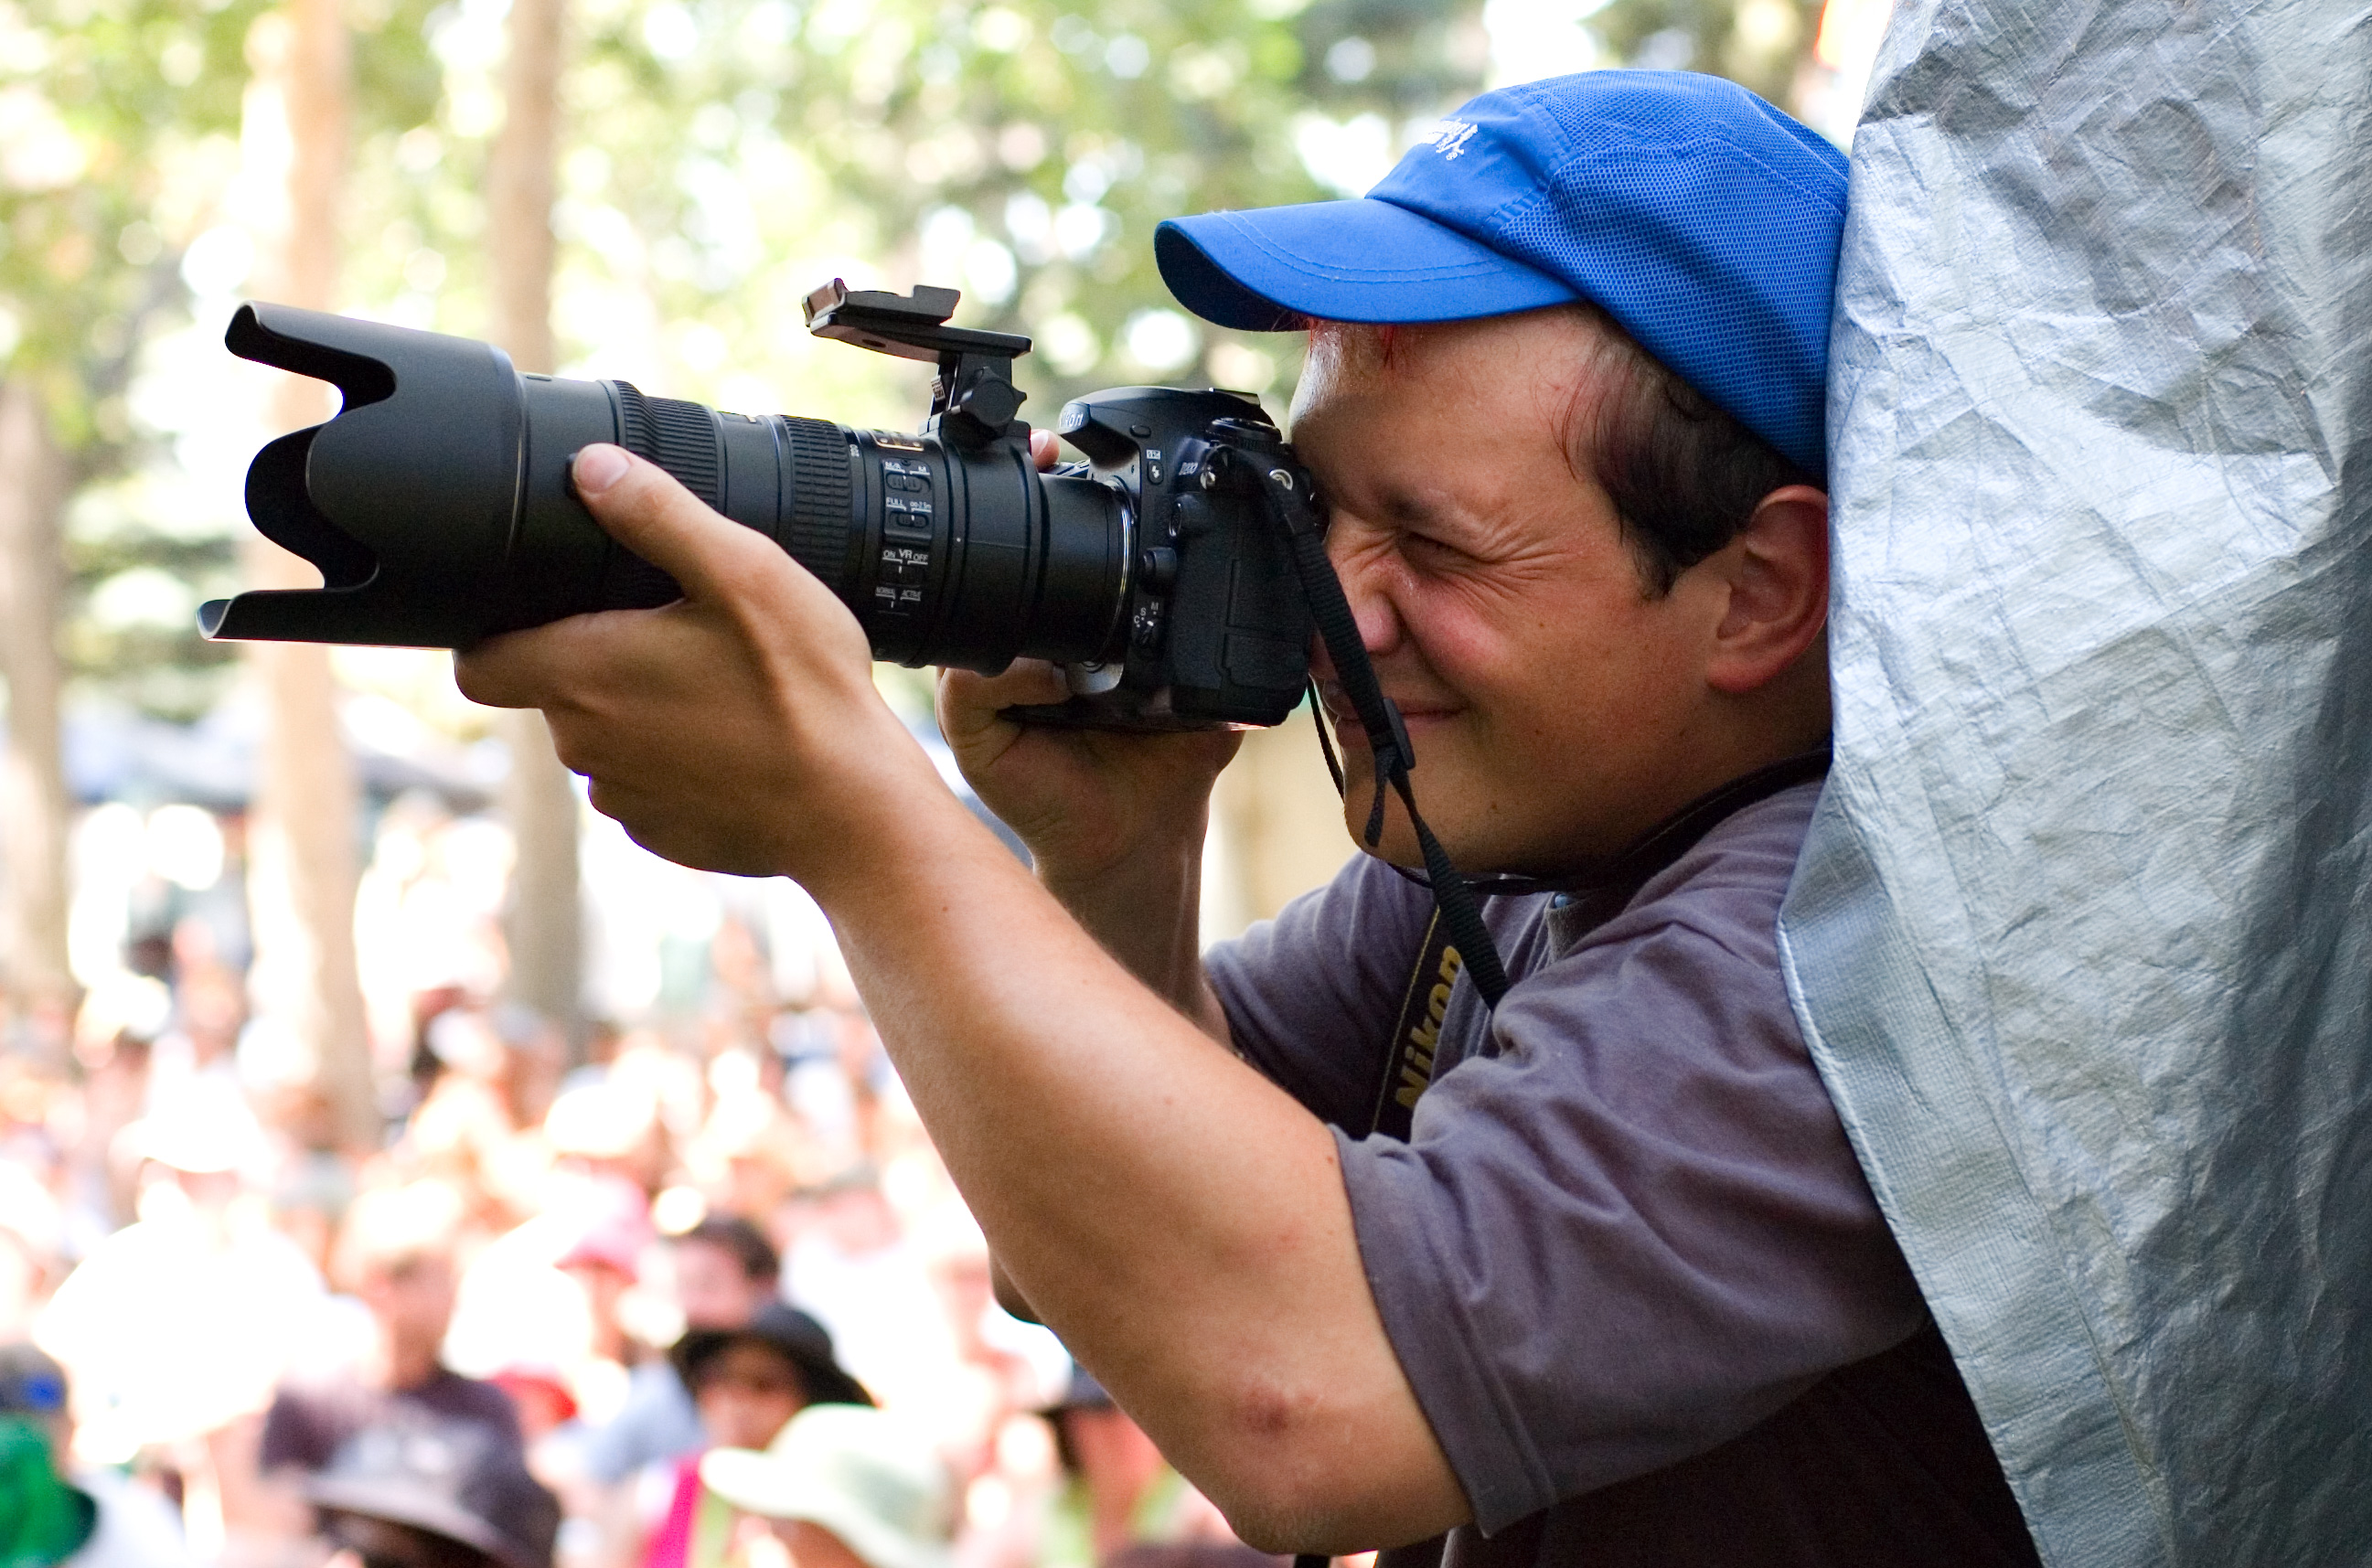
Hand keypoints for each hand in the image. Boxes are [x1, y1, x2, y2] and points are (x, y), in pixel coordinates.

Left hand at [455, 444, 945, 882]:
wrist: (855, 812)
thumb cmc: (803, 693)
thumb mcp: (744, 573)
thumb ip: (661, 513)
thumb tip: (593, 467)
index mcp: (584, 675)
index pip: (477, 664)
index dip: (495, 634)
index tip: (540, 613)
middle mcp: (585, 746)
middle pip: (551, 693)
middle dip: (591, 662)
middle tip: (670, 634)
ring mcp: (623, 799)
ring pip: (602, 742)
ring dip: (636, 715)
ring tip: (714, 689)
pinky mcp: (662, 834)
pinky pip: (647, 787)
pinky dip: (677, 765)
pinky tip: (735, 743)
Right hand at [937, 431, 1238, 884]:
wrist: (1141, 836)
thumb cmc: (1165, 760)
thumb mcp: (1202, 680)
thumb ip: (1220, 629)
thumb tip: (1261, 571)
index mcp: (1060, 626)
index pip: (1035, 553)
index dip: (1037, 498)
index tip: (1053, 452)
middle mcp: (1016, 649)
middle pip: (992, 573)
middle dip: (1007, 523)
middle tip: (1037, 476)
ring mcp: (987, 687)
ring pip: (970, 626)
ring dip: (1008, 602)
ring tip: (1055, 597)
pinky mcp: (973, 734)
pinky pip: (971, 689)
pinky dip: (1011, 679)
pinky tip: (1056, 683)